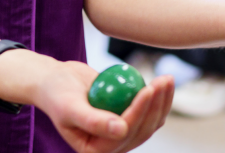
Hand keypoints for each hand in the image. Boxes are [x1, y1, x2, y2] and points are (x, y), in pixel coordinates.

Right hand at [33, 59, 174, 152]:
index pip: (124, 133)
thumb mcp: (69, 106)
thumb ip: (92, 121)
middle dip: (156, 106)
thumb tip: (121, 131)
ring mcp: (121, 134)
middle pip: (142, 130)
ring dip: (163, 102)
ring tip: (167, 78)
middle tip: (162, 80)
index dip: (139, 112)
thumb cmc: (57, 93)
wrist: (58, 82)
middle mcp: (110, 146)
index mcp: (94, 150)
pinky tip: (165, 81)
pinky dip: (160, 98)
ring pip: (151, 123)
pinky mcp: (129, 120)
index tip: (147, 89)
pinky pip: (151, 112)